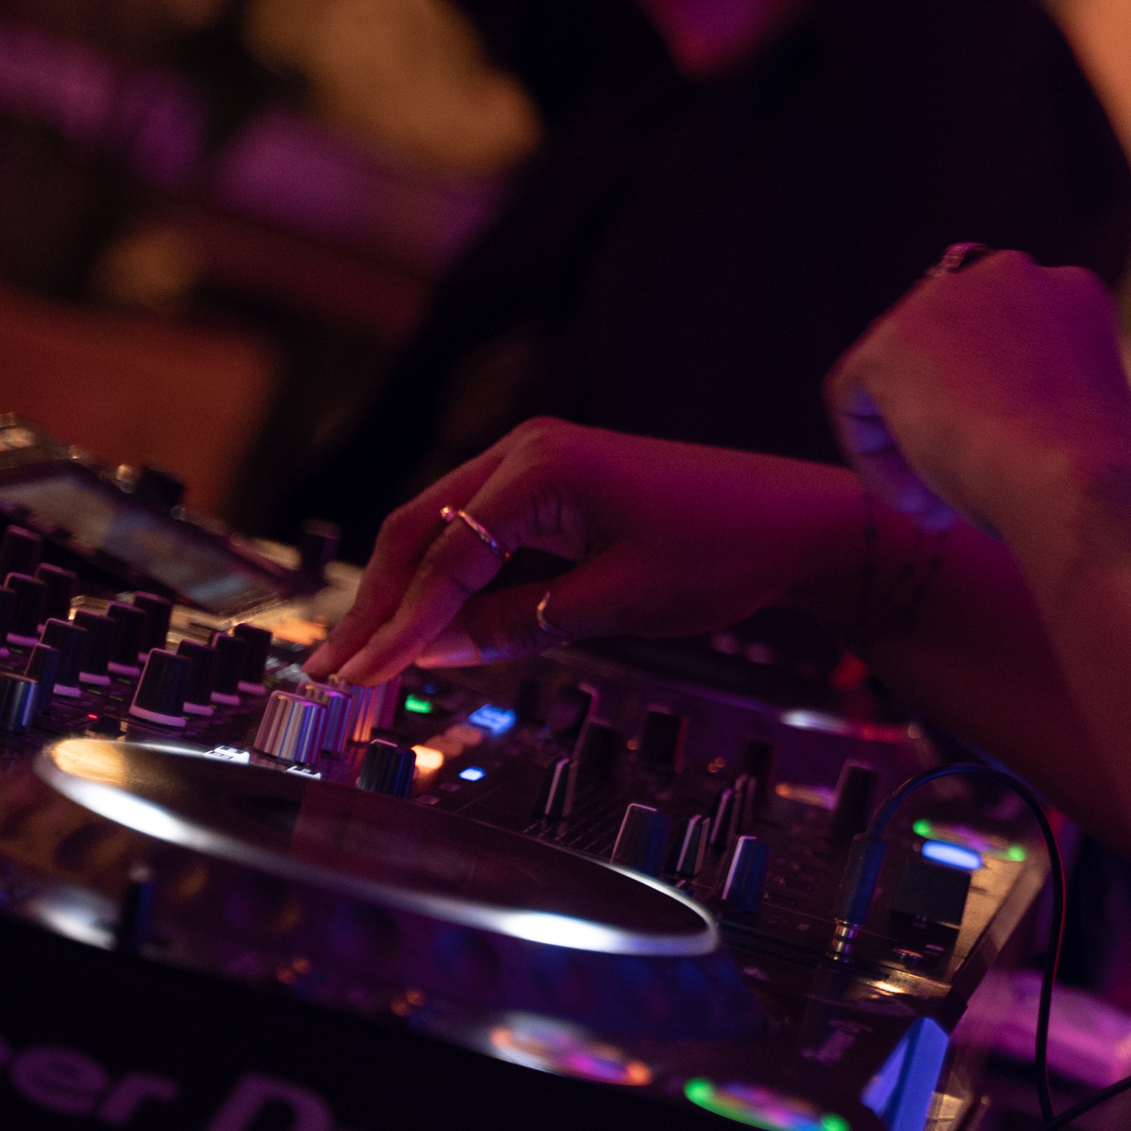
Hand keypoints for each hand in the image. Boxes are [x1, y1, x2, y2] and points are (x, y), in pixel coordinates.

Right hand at [304, 421, 861, 684]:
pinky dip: (450, 583)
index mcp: (541, 466)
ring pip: (441, 531)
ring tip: (362, 660)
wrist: (797, 521)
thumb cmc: (725, 552)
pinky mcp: (553, 488)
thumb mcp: (616, 602)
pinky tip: (426, 633)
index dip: (398, 625)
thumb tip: (433, 650)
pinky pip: (480, 535)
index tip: (360, 679)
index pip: (443, 554)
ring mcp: (537, 464)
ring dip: (405, 595)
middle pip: (419, 530)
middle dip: (376, 604)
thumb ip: (518, 624)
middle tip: (334, 672)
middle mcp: (526, 450)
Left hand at [825, 251, 1130, 539]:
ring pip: (900, 370)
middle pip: (947, 341)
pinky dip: (873, 455)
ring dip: (909, 441)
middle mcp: (1012, 274)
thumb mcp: (1072, 421)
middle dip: (945, 415)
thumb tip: (966, 427)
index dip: (992, 403)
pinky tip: (915, 502)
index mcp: (1069, 291)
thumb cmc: (1092, 479)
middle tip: (956, 494)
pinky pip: (855, 396)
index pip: (1003, 331)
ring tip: (934, 508)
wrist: (1081, 482)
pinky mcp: (895, 337)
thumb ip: (1028, 398)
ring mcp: (951, 297)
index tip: (1006, 465)